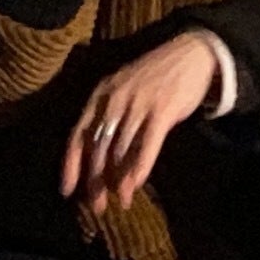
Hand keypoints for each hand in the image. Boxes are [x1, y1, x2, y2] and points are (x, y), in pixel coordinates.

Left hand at [61, 29, 226, 220]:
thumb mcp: (123, 89)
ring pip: (122, 149)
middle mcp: (115, 99)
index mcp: (100, 95)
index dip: (71, 165)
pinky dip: (140, 166)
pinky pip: (147, 143)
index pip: (78, 135)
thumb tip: (100, 158)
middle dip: (96, 180)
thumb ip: (110, 118)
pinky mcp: (162, 110)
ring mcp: (139, 103)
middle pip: (98, 147)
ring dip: (120, 179)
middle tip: (97, 206)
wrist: (190, 53)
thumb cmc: (155, 76)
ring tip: (121, 201)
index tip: (68, 190)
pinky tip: (136, 183)